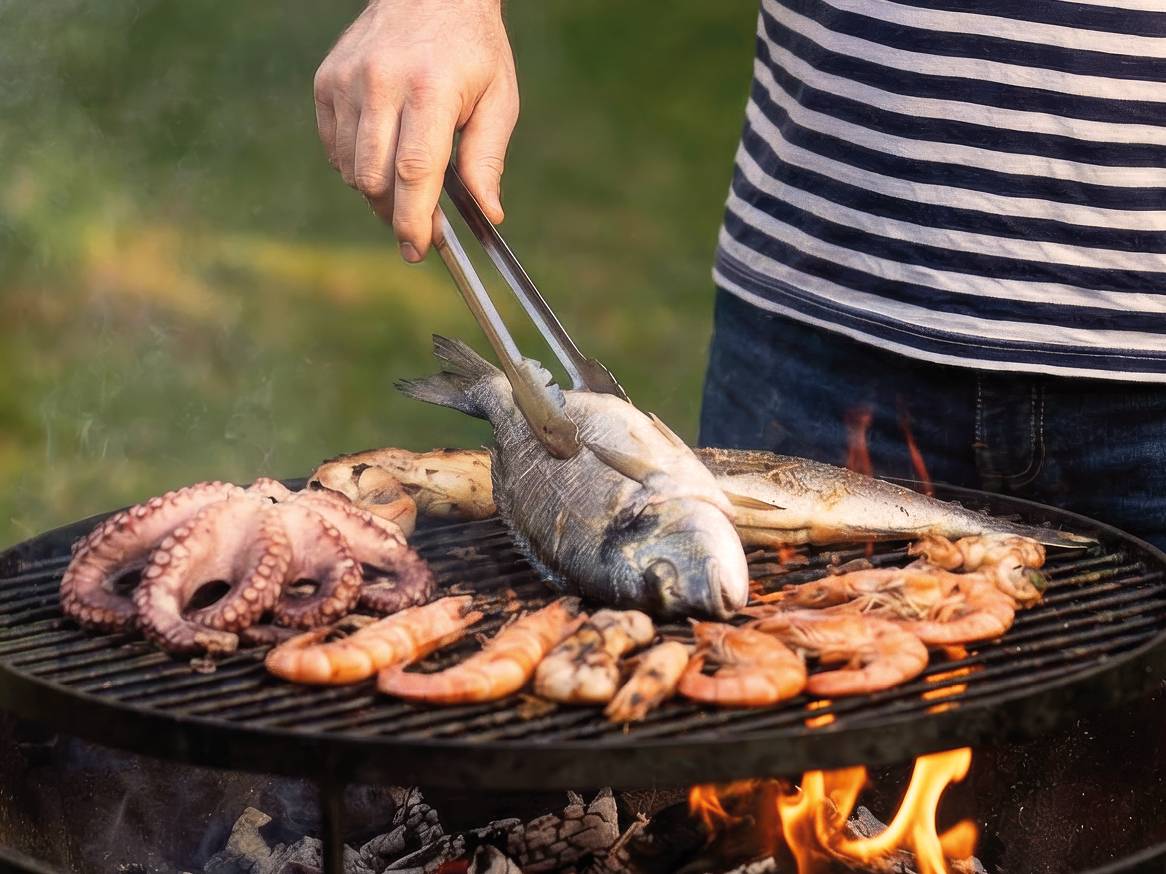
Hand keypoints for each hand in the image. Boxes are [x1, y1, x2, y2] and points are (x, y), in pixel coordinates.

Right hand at [314, 0, 518, 260]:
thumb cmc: (471, 49)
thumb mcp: (499, 98)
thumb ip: (487, 158)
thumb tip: (488, 213)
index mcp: (430, 88)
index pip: (414, 172)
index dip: (414, 219)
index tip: (419, 249)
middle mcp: (382, 82)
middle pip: (376, 178)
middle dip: (395, 215)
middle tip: (419, 228)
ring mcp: (348, 80)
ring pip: (352, 169)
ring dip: (377, 193)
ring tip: (405, 188)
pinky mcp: (327, 80)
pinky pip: (335, 148)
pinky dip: (355, 166)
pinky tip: (382, 157)